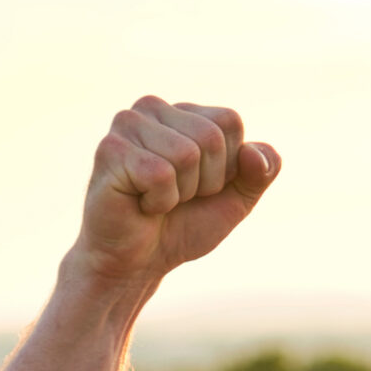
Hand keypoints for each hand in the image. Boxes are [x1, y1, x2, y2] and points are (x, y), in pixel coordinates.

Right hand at [71, 97, 280, 287]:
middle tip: (176, 197)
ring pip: (186, 154)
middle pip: (210, 137)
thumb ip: (260, 174)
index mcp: (183, 112)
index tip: (200, 186)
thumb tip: (254, 152)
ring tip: (156, 199)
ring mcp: (128, 124)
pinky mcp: (111, 149)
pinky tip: (140, 205)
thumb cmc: (182, 226)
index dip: (227, 166)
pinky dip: (159, 201)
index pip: (230, 122)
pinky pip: (160, 174)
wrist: (139, 262)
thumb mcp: (235, 200)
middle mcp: (152, 107)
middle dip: (204, 182)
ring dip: (180, 193)